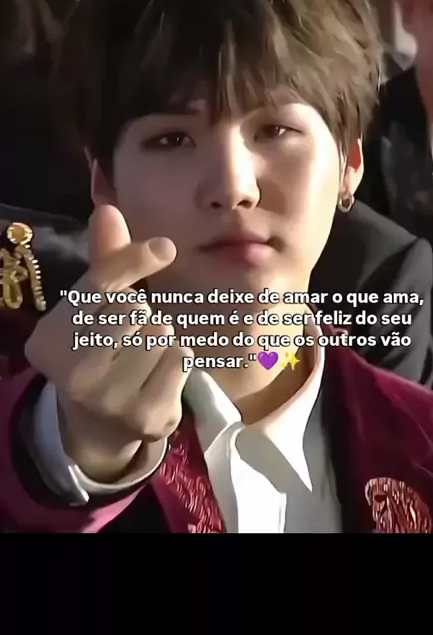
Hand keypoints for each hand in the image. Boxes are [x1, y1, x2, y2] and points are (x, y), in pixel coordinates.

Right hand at [25, 204, 193, 481]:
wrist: (102, 425)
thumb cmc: (101, 349)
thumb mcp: (95, 307)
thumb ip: (106, 262)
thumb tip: (108, 209)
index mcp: (50, 338)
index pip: (100, 283)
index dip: (134, 259)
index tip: (165, 248)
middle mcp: (71, 372)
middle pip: (134, 307)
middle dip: (140, 313)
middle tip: (127, 336)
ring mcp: (108, 399)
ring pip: (159, 331)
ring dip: (161, 338)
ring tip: (142, 359)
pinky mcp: (146, 416)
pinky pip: (180, 358)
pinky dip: (178, 360)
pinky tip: (159, 376)